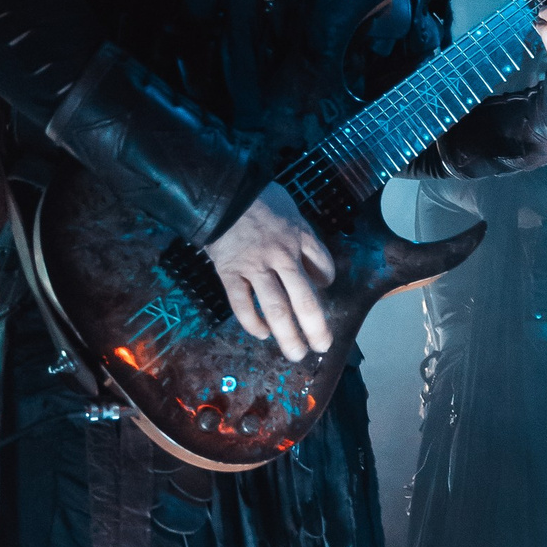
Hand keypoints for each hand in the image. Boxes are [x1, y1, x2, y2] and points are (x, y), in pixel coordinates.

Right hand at [203, 185, 334, 361]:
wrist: (220, 192)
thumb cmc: (257, 196)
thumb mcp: (290, 207)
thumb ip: (301, 232)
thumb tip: (310, 261)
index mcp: (300, 238)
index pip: (324, 268)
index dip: (326, 281)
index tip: (321, 288)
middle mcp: (282, 256)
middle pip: (304, 299)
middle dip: (316, 327)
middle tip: (322, 346)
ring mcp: (255, 266)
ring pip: (276, 308)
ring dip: (288, 336)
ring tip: (296, 353)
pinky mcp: (230, 273)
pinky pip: (242, 305)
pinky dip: (253, 323)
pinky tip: (262, 334)